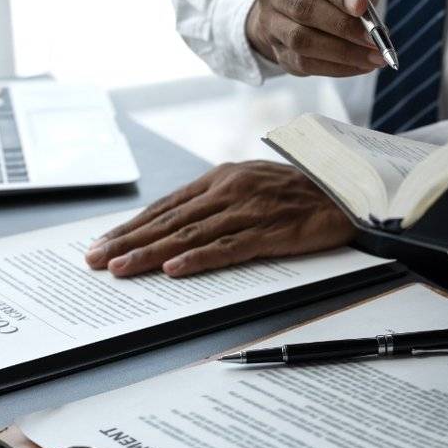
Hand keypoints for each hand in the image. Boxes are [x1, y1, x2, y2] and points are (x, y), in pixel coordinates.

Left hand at [84, 162, 355, 277]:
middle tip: (96, 260)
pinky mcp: (271, 230)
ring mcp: (250, 209)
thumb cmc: (303, 192)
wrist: (352, 190)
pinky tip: (174, 269)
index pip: (167, 206)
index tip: (105, 243)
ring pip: (190, 234)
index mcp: (223, 178)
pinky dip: (199, 258)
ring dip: (150, 253)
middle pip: (170, 220)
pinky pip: (228, 247)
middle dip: (128, 241)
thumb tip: (182, 227)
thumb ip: (220, 202)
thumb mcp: (254, 186)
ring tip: (121, 269)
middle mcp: (230, 189)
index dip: (133, 226)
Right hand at [246, 0, 387, 76]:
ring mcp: (268, 18)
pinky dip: (337, 67)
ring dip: (342, 52)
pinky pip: (303, 63)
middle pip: (304, 8)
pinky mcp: (275, 47)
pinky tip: (361, 65)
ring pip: (301, 40)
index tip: (362, 7)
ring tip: (375, 56)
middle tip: (374, 39)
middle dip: (343, 26)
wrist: (299, 1)